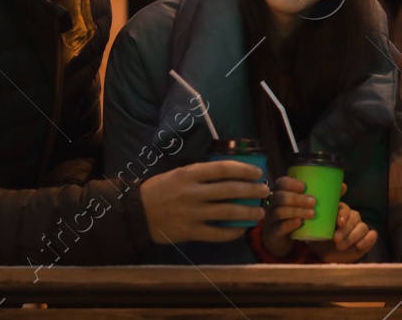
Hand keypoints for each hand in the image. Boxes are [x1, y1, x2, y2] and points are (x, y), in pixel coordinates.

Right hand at [139, 161, 268, 244]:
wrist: (137, 213)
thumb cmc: (160, 189)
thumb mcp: (179, 173)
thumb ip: (202, 174)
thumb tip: (230, 174)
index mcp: (190, 173)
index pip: (224, 168)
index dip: (244, 169)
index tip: (258, 172)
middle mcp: (193, 192)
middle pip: (230, 190)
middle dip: (252, 191)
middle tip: (264, 191)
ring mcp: (192, 213)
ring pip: (228, 212)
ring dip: (247, 212)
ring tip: (259, 212)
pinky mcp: (190, 232)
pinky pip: (217, 233)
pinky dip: (232, 232)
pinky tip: (240, 230)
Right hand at [260, 176, 319, 258]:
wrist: (283, 239)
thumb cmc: (297, 216)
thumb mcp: (307, 204)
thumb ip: (324, 195)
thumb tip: (342, 187)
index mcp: (281, 193)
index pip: (281, 182)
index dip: (291, 183)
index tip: (304, 186)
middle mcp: (273, 204)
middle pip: (280, 197)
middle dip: (297, 198)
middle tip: (314, 202)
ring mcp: (271, 219)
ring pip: (279, 211)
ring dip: (296, 211)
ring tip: (312, 214)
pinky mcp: (273, 233)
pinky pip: (279, 227)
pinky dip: (290, 224)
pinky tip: (299, 223)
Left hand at [308, 201, 378, 262]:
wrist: (327, 259)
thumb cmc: (319, 242)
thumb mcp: (312, 232)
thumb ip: (309, 225)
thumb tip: (301, 219)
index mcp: (337, 212)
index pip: (343, 206)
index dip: (343, 210)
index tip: (338, 220)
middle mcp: (350, 218)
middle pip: (353, 216)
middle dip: (345, 228)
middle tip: (336, 238)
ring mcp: (359, 227)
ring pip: (362, 226)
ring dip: (352, 236)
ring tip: (341, 245)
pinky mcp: (366, 239)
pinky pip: (372, 235)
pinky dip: (367, 240)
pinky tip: (359, 246)